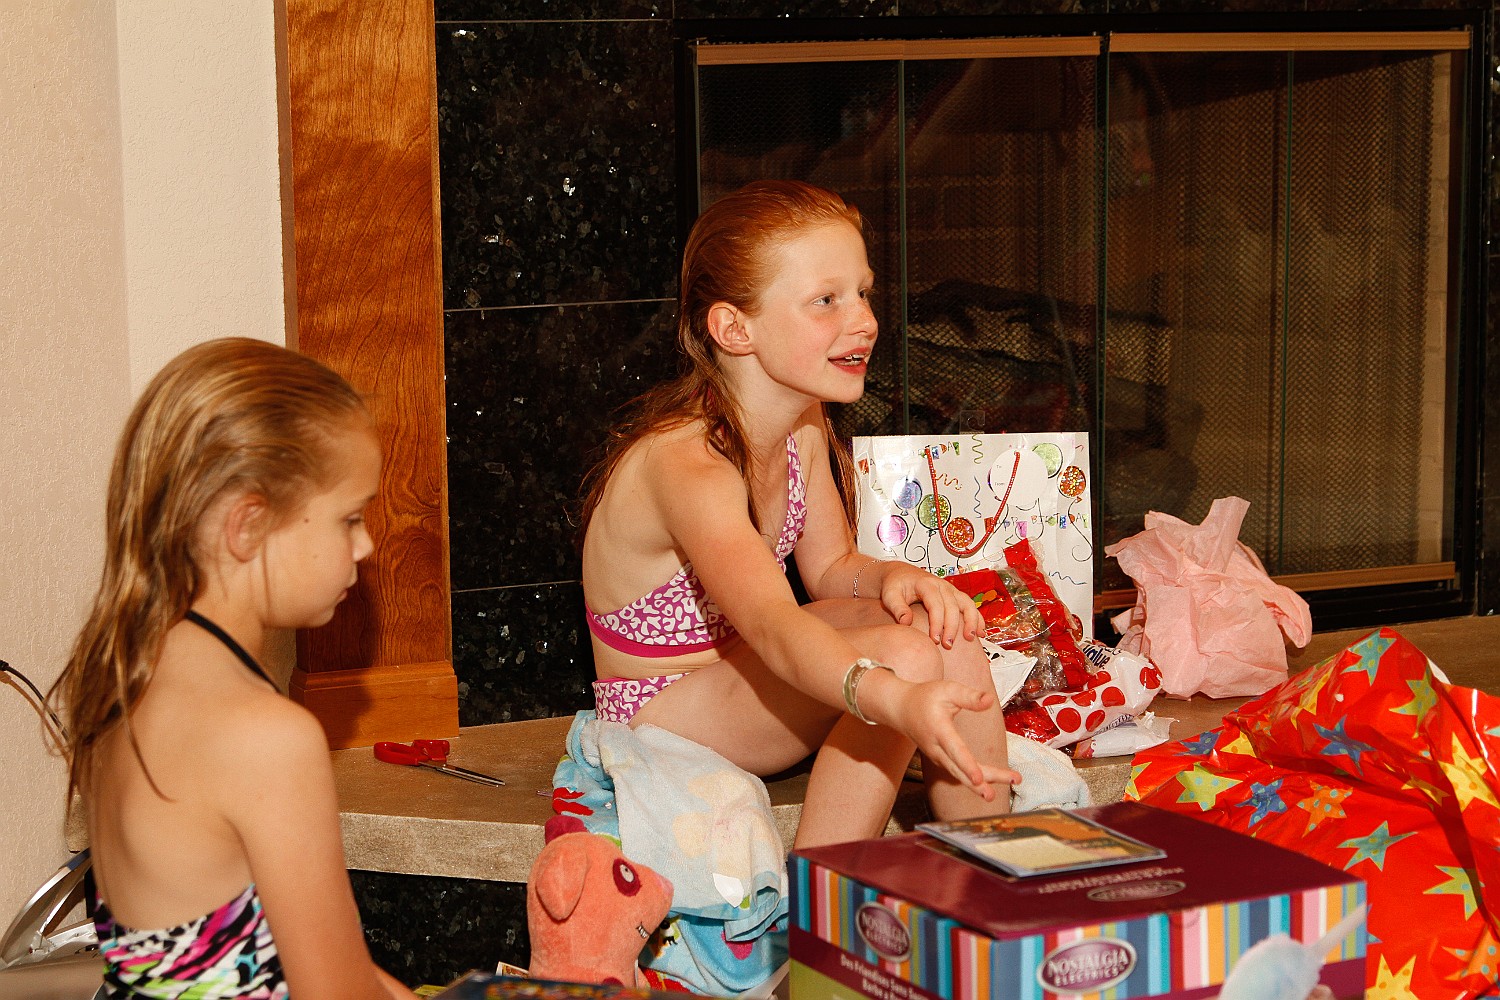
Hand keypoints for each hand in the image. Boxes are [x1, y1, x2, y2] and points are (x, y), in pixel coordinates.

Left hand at [876, 563, 983, 648]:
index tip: (935, 640)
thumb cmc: (895, 585)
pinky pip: (970, 605)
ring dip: (971, 621)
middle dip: (952, 627)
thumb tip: (907, 622)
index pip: (936, 604)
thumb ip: (897, 608)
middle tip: (948, 645)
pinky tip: (980, 632)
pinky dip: (977, 618)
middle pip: (952, 606)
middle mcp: (941, 585)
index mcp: (926, 584)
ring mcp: (950, 590)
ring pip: (966, 603)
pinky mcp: (955, 596)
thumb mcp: (890, 595)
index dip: (937, 623)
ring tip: (970, 638)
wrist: (900, 574)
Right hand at [889, 679, 1021, 801]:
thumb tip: (989, 701)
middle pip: (960, 770)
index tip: (978, 779)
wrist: (900, 710)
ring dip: (980, 786)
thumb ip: (969, 696)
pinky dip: (973, 781)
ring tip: (995, 795)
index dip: (967, 765)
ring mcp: (938, 757)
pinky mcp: (941, 760)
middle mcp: (937, 749)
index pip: (955, 751)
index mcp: (940, 730)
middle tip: (1000, 791)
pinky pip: (958, 774)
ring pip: (960, 775)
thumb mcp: (947, 690)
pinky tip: (989, 784)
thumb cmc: (924, 698)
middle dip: (980, 783)